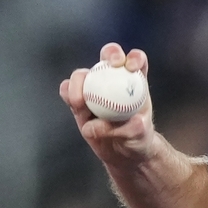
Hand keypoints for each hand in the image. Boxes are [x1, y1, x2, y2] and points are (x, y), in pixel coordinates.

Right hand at [60, 43, 157, 167]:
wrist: (122, 153)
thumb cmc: (137, 140)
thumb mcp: (140, 136)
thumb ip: (133, 129)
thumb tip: (128, 122)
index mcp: (135, 82)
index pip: (137, 61)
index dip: (134, 58)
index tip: (131, 67)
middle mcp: (113, 80)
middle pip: (109, 56)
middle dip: (111, 53)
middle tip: (111, 65)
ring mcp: (93, 89)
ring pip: (83, 75)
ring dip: (80, 83)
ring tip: (80, 103)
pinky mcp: (78, 102)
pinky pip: (68, 92)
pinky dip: (68, 94)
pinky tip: (72, 102)